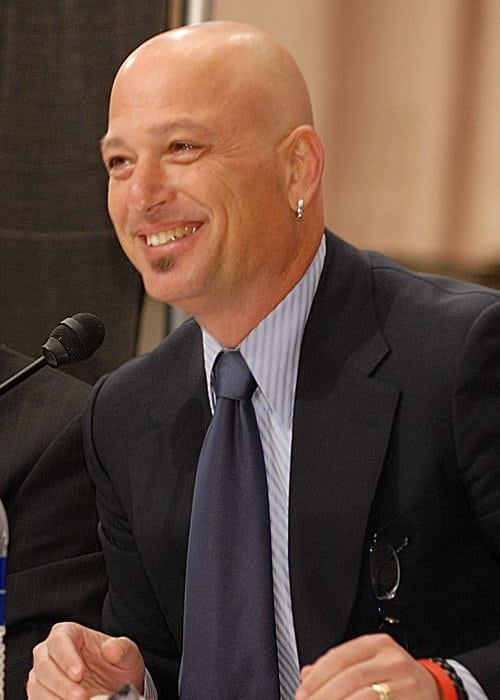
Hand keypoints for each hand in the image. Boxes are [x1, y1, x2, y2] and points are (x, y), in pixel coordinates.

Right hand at [27, 622, 145, 698]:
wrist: (115, 684)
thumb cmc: (117, 663)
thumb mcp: (127, 653)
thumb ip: (121, 649)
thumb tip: (110, 649)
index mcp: (69, 633)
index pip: (59, 641)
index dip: (66, 658)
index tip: (79, 674)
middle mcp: (51, 652)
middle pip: (44, 664)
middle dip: (60, 683)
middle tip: (80, 696)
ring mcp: (43, 674)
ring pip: (36, 685)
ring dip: (54, 698)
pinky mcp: (41, 694)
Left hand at [295, 633, 439, 698]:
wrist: (435, 690)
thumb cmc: (396, 679)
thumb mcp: (370, 662)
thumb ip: (339, 666)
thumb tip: (306, 675)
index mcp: (378, 645)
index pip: (340, 656)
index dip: (317, 678)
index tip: (301, 693)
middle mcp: (393, 661)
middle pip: (351, 678)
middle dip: (324, 696)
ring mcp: (406, 685)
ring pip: (365, 696)